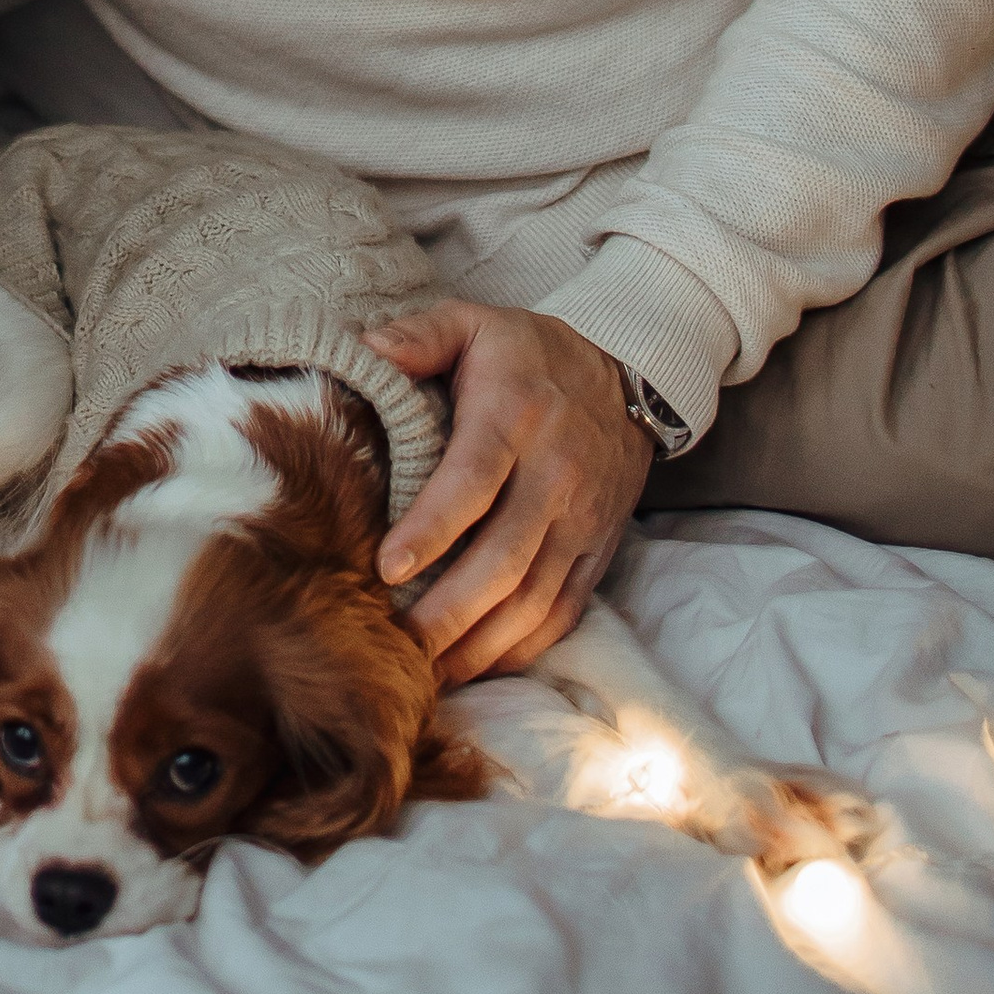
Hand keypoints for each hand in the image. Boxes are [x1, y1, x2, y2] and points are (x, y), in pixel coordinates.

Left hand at [362, 300, 652, 682]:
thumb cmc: (529, 353)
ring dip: (483, 642)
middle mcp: (555, 474)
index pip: (472, 482)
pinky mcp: (599, 548)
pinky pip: (565, 609)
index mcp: (516, 417)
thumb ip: (420, 335)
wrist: (627, 373)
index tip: (387, 567)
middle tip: (399, 644)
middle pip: (504, 559)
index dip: (432, 529)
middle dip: (450, 610)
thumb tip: (366, 348)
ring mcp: (583, 519)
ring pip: (535, 597)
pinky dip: (525, 646)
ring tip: (430, 671)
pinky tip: (482, 665)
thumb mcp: (474, 322)